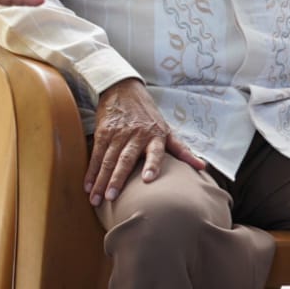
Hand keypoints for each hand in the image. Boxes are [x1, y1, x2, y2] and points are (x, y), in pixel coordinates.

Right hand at [86, 79, 204, 205]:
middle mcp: (135, 135)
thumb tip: (202, 166)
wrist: (124, 90)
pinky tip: (87, 185)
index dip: (152, 165)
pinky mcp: (102, 133)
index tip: (148, 180)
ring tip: (96, 198)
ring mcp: (117, 134)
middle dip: (117, 179)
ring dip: (101, 179)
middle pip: (125, 159)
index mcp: (155, 136)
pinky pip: (96, 154)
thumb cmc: (148, 115)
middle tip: (111, 197)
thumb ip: (181, 150)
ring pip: (108, 160)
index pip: (155, 152)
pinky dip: (91, 171)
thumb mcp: (167, 129)